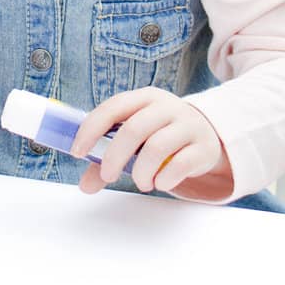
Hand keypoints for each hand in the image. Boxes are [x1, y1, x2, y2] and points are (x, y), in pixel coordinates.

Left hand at [70, 87, 232, 197]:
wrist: (206, 135)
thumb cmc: (160, 134)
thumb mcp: (135, 138)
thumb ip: (107, 158)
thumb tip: (85, 187)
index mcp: (144, 98)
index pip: (113, 108)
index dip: (91, 129)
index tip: (77, 152)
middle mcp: (166, 107)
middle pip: (133, 129)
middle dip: (114, 157)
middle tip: (108, 175)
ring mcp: (187, 125)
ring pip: (156, 148)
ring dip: (141, 172)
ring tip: (141, 182)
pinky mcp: (203, 147)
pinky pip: (180, 164)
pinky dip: (164, 179)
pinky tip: (160, 183)